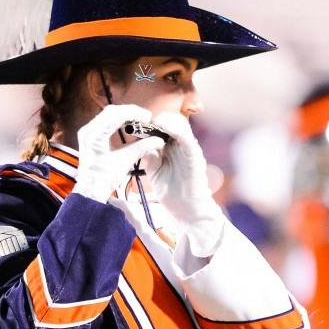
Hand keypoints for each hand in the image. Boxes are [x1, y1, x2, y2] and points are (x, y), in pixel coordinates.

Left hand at [74, 104, 164, 204]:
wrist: (90, 189)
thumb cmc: (105, 179)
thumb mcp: (125, 162)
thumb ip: (142, 148)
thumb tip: (159, 140)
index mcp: (94, 137)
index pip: (115, 116)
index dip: (134, 113)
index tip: (148, 117)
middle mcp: (88, 130)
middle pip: (111, 111)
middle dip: (131, 112)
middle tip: (146, 117)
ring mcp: (88, 131)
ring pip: (109, 114)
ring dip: (125, 114)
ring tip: (140, 120)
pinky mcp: (90, 134)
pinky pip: (106, 120)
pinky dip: (119, 120)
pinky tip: (130, 124)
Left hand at [147, 112, 226, 252]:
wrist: (186, 210)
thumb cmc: (172, 192)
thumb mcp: (154, 169)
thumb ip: (149, 155)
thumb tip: (138, 143)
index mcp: (172, 146)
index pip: (162, 126)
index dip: (148, 122)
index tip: (134, 121)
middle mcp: (181, 144)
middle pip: (171, 121)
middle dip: (156, 118)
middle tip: (141, 118)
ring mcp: (188, 148)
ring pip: (180, 124)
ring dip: (165, 119)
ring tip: (152, 120)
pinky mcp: (194, 155)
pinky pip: (186, 137)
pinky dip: (175, 128)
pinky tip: (162, 125)